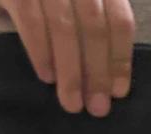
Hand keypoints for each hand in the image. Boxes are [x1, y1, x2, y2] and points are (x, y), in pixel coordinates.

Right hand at [0, 0, 134, 116]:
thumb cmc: (40, 6)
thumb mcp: (74, 13)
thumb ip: (94, 35)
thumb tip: (110, 87)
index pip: (118, 18)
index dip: (120, 57)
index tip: (118, 92)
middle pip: (93, 24)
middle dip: (97, 71)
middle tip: (96, 107)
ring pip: (63, 26)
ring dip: (70, 71)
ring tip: (72, 102)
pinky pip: (30, 21)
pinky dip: (42, 52)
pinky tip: (47, 77)